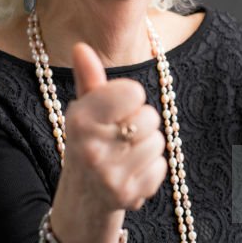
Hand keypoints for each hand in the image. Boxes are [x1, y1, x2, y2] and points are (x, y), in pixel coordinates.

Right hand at [50, 43, 167, 242]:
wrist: (84, 195)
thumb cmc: (90, 141)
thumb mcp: (85, 110)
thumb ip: (89, 78)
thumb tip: (81, 46)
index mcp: (80, 119)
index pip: (133, 91)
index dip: (130, 98)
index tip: (117, 109)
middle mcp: (91, 147)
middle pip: (150, 117)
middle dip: (141, 123)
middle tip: (121, 135)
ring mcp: (109, 174)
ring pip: (158, 142)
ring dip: (147, 146)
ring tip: (126, 154)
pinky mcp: (127, 195)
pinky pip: (161, 167)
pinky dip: (152, 169)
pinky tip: (132, 172)